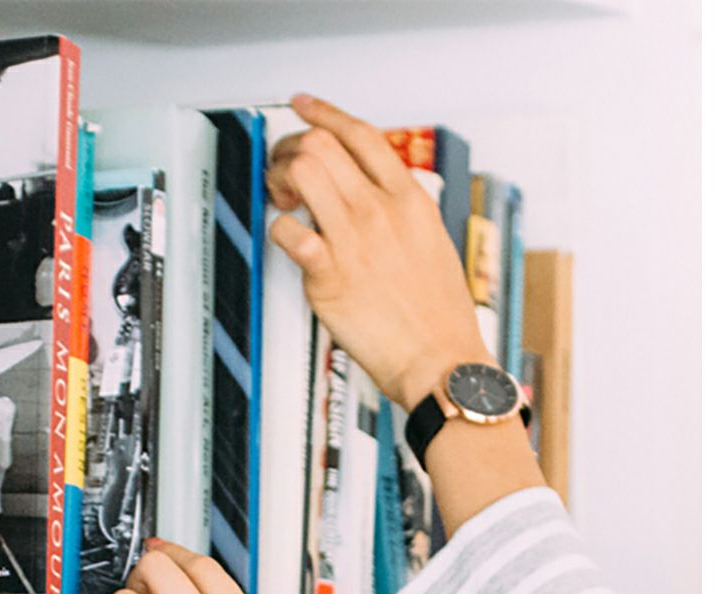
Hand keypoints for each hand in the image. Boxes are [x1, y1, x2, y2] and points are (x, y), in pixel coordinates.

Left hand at [266, 93, 490, 410]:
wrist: (441, 361)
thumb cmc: (440, 316)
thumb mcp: (434, 245)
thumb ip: (405, 215)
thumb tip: (381, 199)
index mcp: (410, 200)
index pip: (362, 135)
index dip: (325, 113)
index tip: (304, 107)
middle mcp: (380, 211)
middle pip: (323, 144)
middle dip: (291, 148)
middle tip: (284, 170)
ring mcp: (354, 240)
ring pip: (302, 171)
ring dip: (279, 178)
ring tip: (283, 200)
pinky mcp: (329, 275)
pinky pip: (286, 230)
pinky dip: (277, 228)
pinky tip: (287, 238)